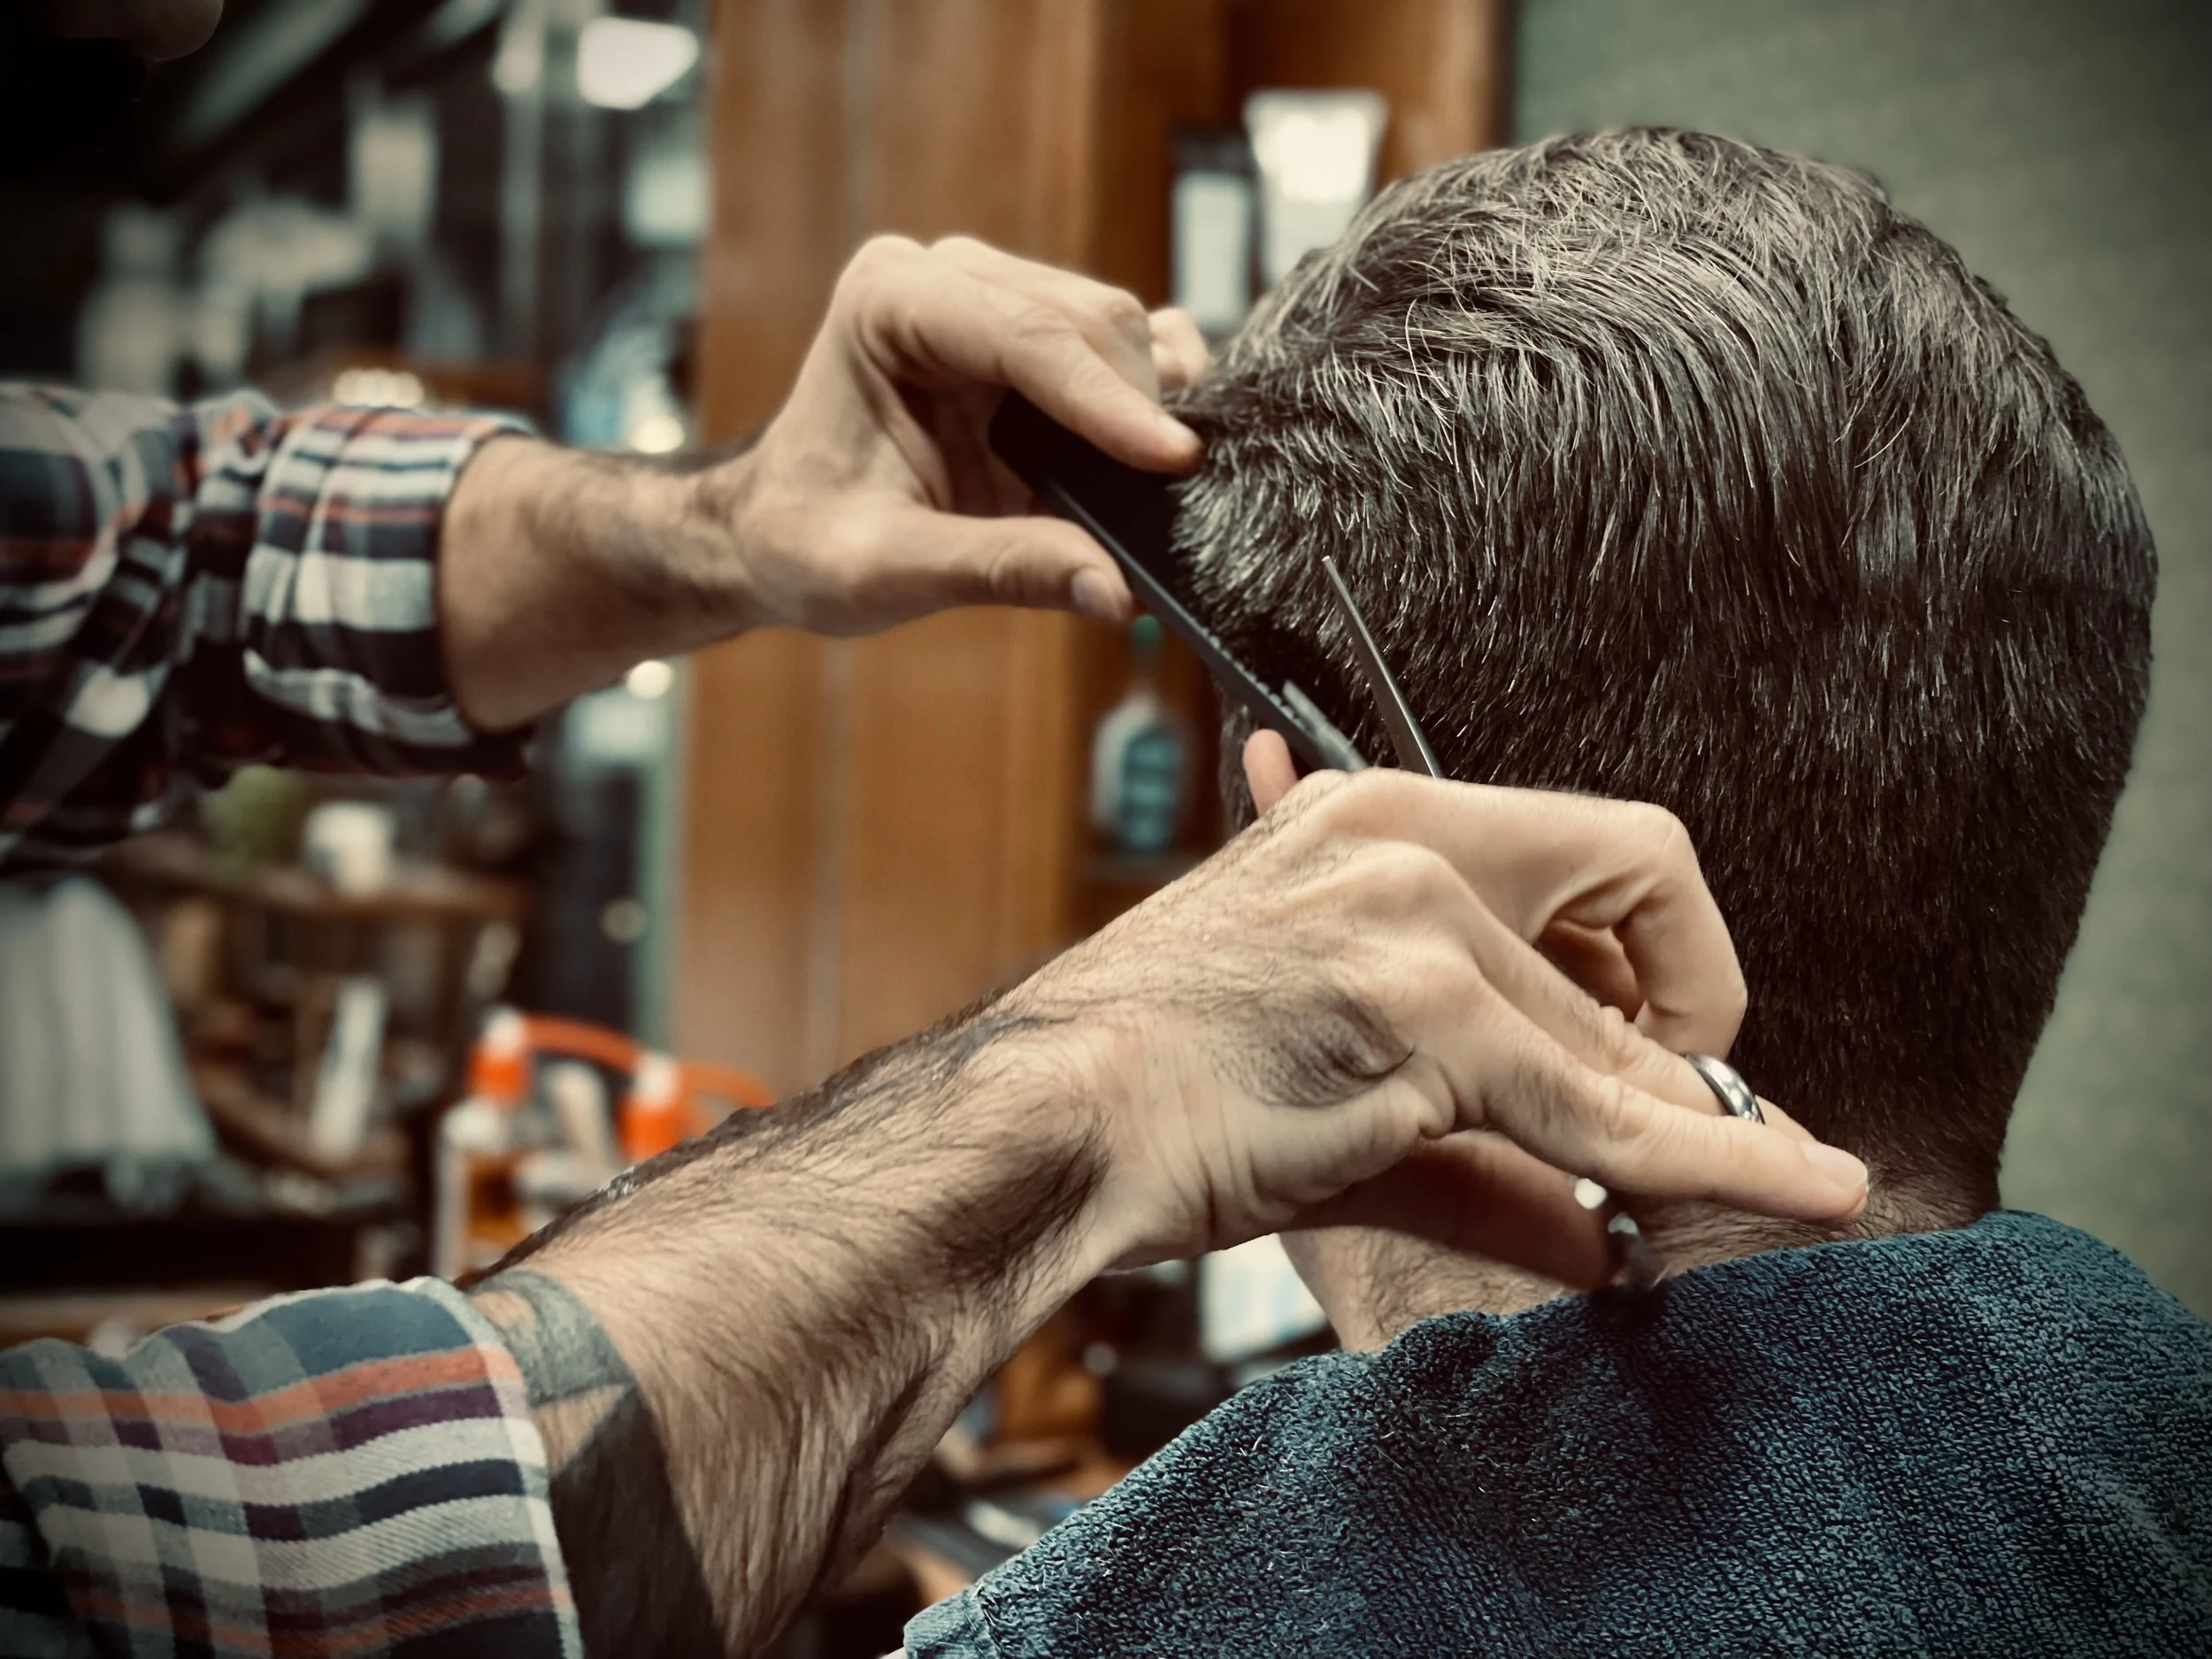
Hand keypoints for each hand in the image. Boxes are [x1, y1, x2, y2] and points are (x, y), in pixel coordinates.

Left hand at [438, 236, 1207, 729]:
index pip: (1025, 335)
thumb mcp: (885, 572)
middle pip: (1088, 320)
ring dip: (1152, 409)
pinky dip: (1151, 403)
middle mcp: (945, 278)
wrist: (776, 535)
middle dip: (1138, 409)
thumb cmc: (805, 544)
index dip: (1108, 401)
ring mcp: (993, 298)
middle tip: (1173, 506)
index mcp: (888, 302)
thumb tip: (1117, 591)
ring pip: (1119, 330)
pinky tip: (1155, 459)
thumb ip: (999, 570)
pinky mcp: (1031, 339)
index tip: (1175, 461)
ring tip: (1165, 494)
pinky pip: (1122, 352)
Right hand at [1015, 732, 1868, 1275]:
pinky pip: (1596, 1110)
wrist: (1041, 1127)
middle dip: (1692, 1031)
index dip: (1669, 952)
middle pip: (1636, 903)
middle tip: (1686, 1117)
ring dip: (1697, 1125)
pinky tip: (1803, 1189)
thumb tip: (1602, 1234)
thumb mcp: (1334, 1081)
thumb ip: (1479, 1148)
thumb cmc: (1156, 1088)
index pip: (1603, 844)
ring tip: (1751, 1184)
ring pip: (1617, 1033)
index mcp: (1377, 821)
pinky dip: (1714, 1164)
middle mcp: (1401, 839)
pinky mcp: (1413, 1011)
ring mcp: (1407, 916)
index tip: (1662, 1046)